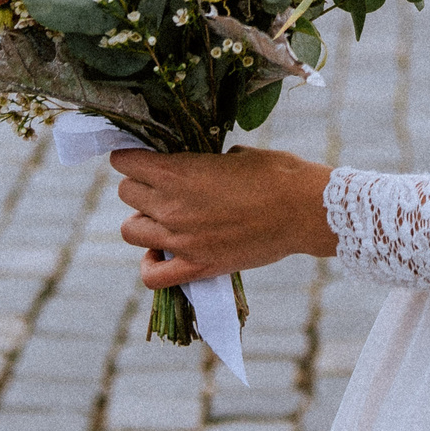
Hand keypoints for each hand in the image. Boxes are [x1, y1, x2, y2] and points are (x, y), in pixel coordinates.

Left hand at [111, 146, 337, 288]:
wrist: (304, 210)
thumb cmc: (276, 173)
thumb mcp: (236, 154)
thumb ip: (205, 162)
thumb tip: (198, 166)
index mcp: (178, 171)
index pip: (125, 162)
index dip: (130, 156)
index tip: (140, 157)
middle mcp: (171, 205)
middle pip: (126, 193)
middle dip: (140, 185)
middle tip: (161, 185)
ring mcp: (181, 240)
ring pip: (129, 230)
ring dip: (142, 221)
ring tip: (162, 218)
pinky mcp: (197, 267)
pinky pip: (151, 276)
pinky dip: (150, 265)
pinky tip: (160, 254)